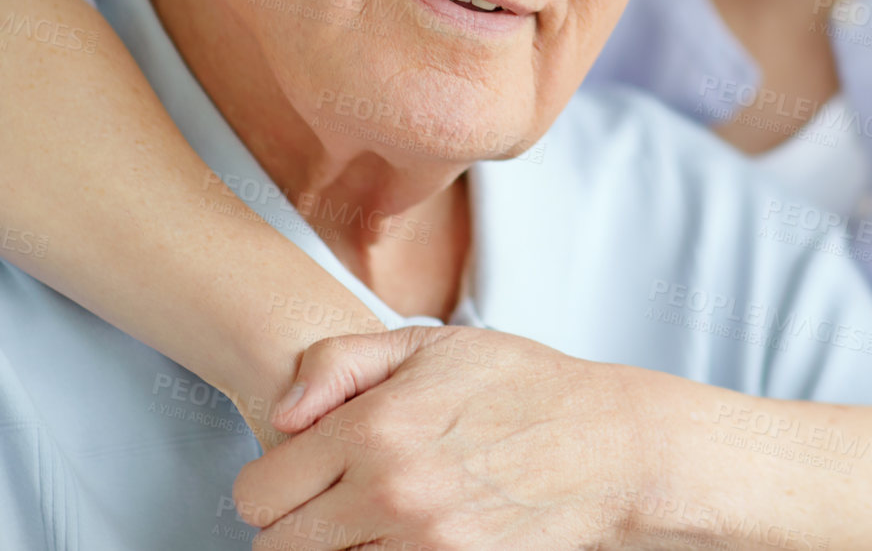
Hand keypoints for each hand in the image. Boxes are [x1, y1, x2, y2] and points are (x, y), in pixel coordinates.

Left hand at [233, 326, 653, 549]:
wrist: (610, 448)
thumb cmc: (527, 389)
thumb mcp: (433, 344)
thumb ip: (340, 362)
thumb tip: (281, 412)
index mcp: (374, 428)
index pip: (257, 492)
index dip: (274, 483)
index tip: (303, 475)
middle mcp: (388, 491)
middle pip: (277, 548)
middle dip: (296, 525)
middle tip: (335, 504)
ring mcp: (421, 544)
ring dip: (339, 549)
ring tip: (374, 521)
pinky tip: (404, 538)